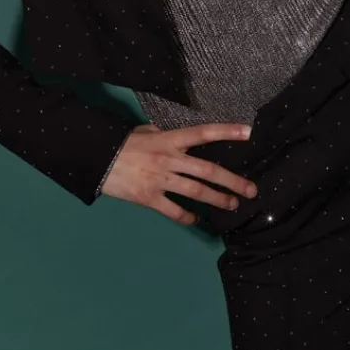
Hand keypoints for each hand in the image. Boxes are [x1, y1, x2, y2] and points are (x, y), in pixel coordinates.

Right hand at [100, 121, 258, 224]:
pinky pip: (173, 210)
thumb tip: (181, 139)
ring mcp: (160, 180)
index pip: (203, 133)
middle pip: (207, 170)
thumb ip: (166, 135)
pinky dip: (187, 216)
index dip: (226, 132)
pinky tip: (196, 219)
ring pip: (196, 191)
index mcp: (169, 139)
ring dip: (217, 199)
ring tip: (233, 205)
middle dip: (232, 181)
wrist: (98, 158)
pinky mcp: (149, 198)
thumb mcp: (146, 131)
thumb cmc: (124, 142)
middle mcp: (169, 159)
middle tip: (251, 190)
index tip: (248, 132)